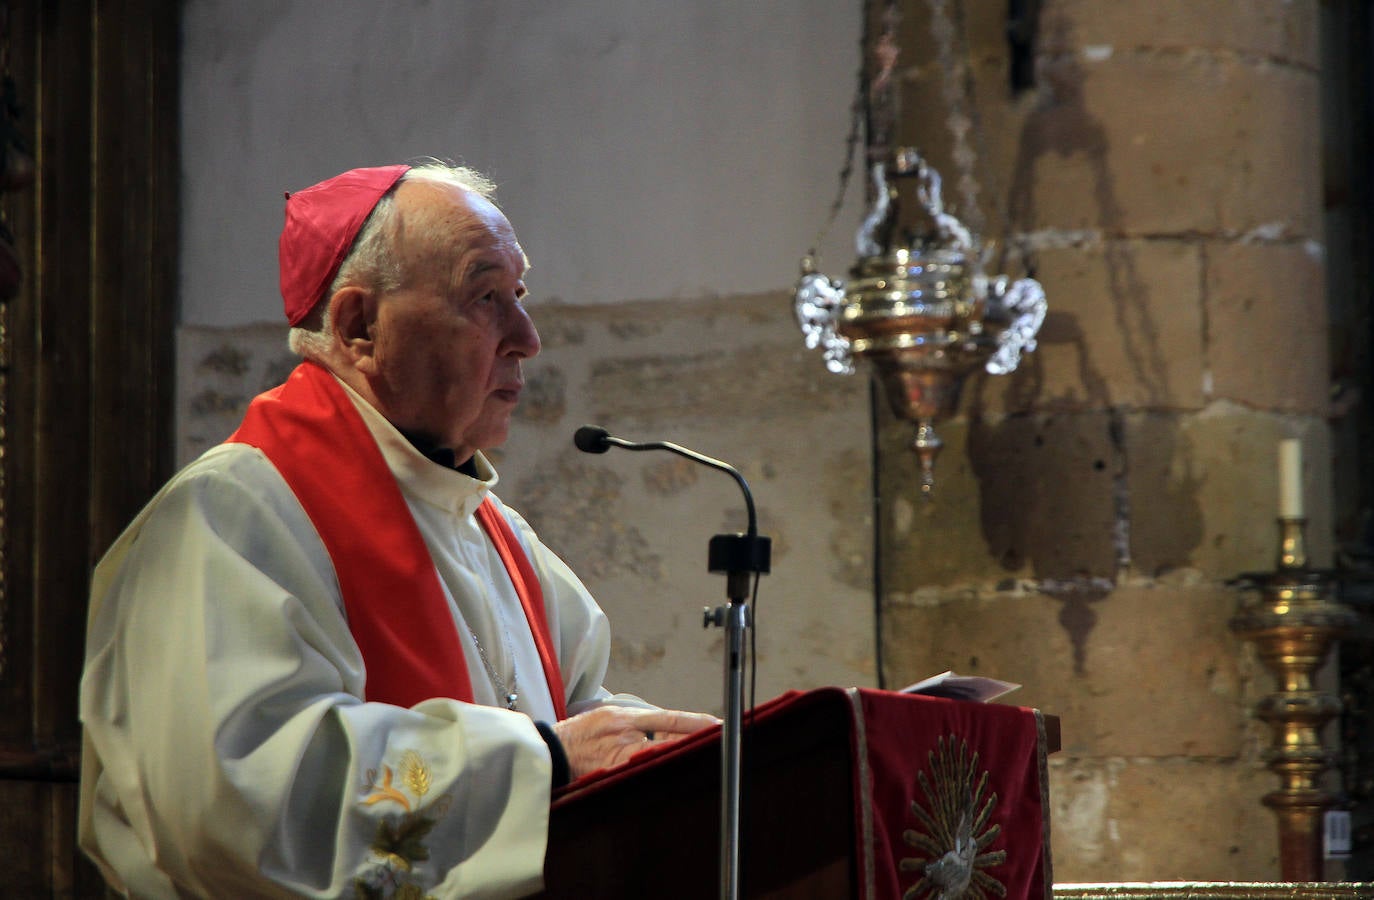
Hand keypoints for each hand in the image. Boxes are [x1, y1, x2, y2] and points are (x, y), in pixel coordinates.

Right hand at [552, 706, 718, 777]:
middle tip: (720, 744)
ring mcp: (618, 756)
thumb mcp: (609, 715)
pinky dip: (658, 771)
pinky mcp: (612, 773)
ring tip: (703, 758)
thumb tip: (671, 728)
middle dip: (694, 742)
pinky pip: (640, 773)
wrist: (550, 751)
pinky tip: (674, 774)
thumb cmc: (581, 734)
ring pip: (659, 757)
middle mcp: (624, 734)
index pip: (670, 719)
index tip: (718, 725)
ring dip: (680, 757)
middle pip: (669, 740)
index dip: (697, 722)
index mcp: (625, 716)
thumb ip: (639, 721)